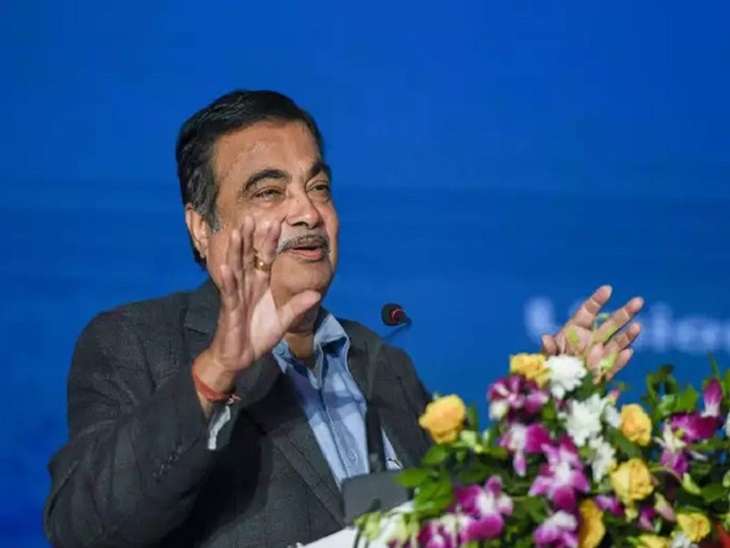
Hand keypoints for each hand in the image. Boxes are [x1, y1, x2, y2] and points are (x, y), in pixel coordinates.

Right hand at [201, 217, 320, 381]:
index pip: (265, 259)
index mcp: (260, 286)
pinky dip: (227, 280)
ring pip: (235, 269)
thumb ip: (298, 307)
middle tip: (251, 216)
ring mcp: (236, 295)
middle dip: (249, 238)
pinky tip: (227, 267)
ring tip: (237, 232)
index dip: (269, 242)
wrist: (240, 357)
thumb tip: (317, 294)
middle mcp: (247, 286)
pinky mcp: (229, 309)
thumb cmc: (257, 336)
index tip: (277, 221)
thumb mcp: (283, 321)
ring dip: (235, 251)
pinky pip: (228, 292)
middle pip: (247, 257)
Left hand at [541, 285, 642, 379]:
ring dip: (628, 335)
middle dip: (624, 313)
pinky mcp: (603, 372)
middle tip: (639, 301)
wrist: (554, 388)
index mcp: (575, 330)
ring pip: (617, 342)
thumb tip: (545, 338)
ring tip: (638, 326)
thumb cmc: (549, 366)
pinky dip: (621, 360)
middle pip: (610, 324)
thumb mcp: (546, 356)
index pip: (588, 312)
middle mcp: (590, 340)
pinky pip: (614, 365)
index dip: (598, 301)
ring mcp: (599, 356)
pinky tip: (628, 352)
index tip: (608, 289)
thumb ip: (548, 348)